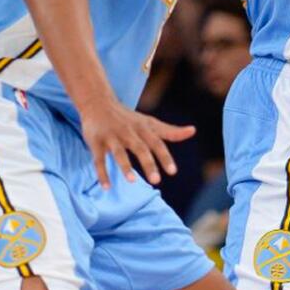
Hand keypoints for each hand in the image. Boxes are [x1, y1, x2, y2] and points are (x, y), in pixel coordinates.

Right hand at [80, 99, 194, 188]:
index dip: (165, 157)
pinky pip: (98, 159)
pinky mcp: (95, 142)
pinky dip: (102, 173)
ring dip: (125, 166)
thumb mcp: (150, 123)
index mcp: (143, 129)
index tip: (173, 172)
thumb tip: (193, 131)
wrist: (98, 102)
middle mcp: (128, 132)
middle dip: (148, 163)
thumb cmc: (128, 118)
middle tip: (156, 181)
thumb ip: (170, 131)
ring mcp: (111, 137)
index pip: (157, 143)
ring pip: (119, 152)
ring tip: (132, 181)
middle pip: (140, 148)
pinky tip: (107, 187)